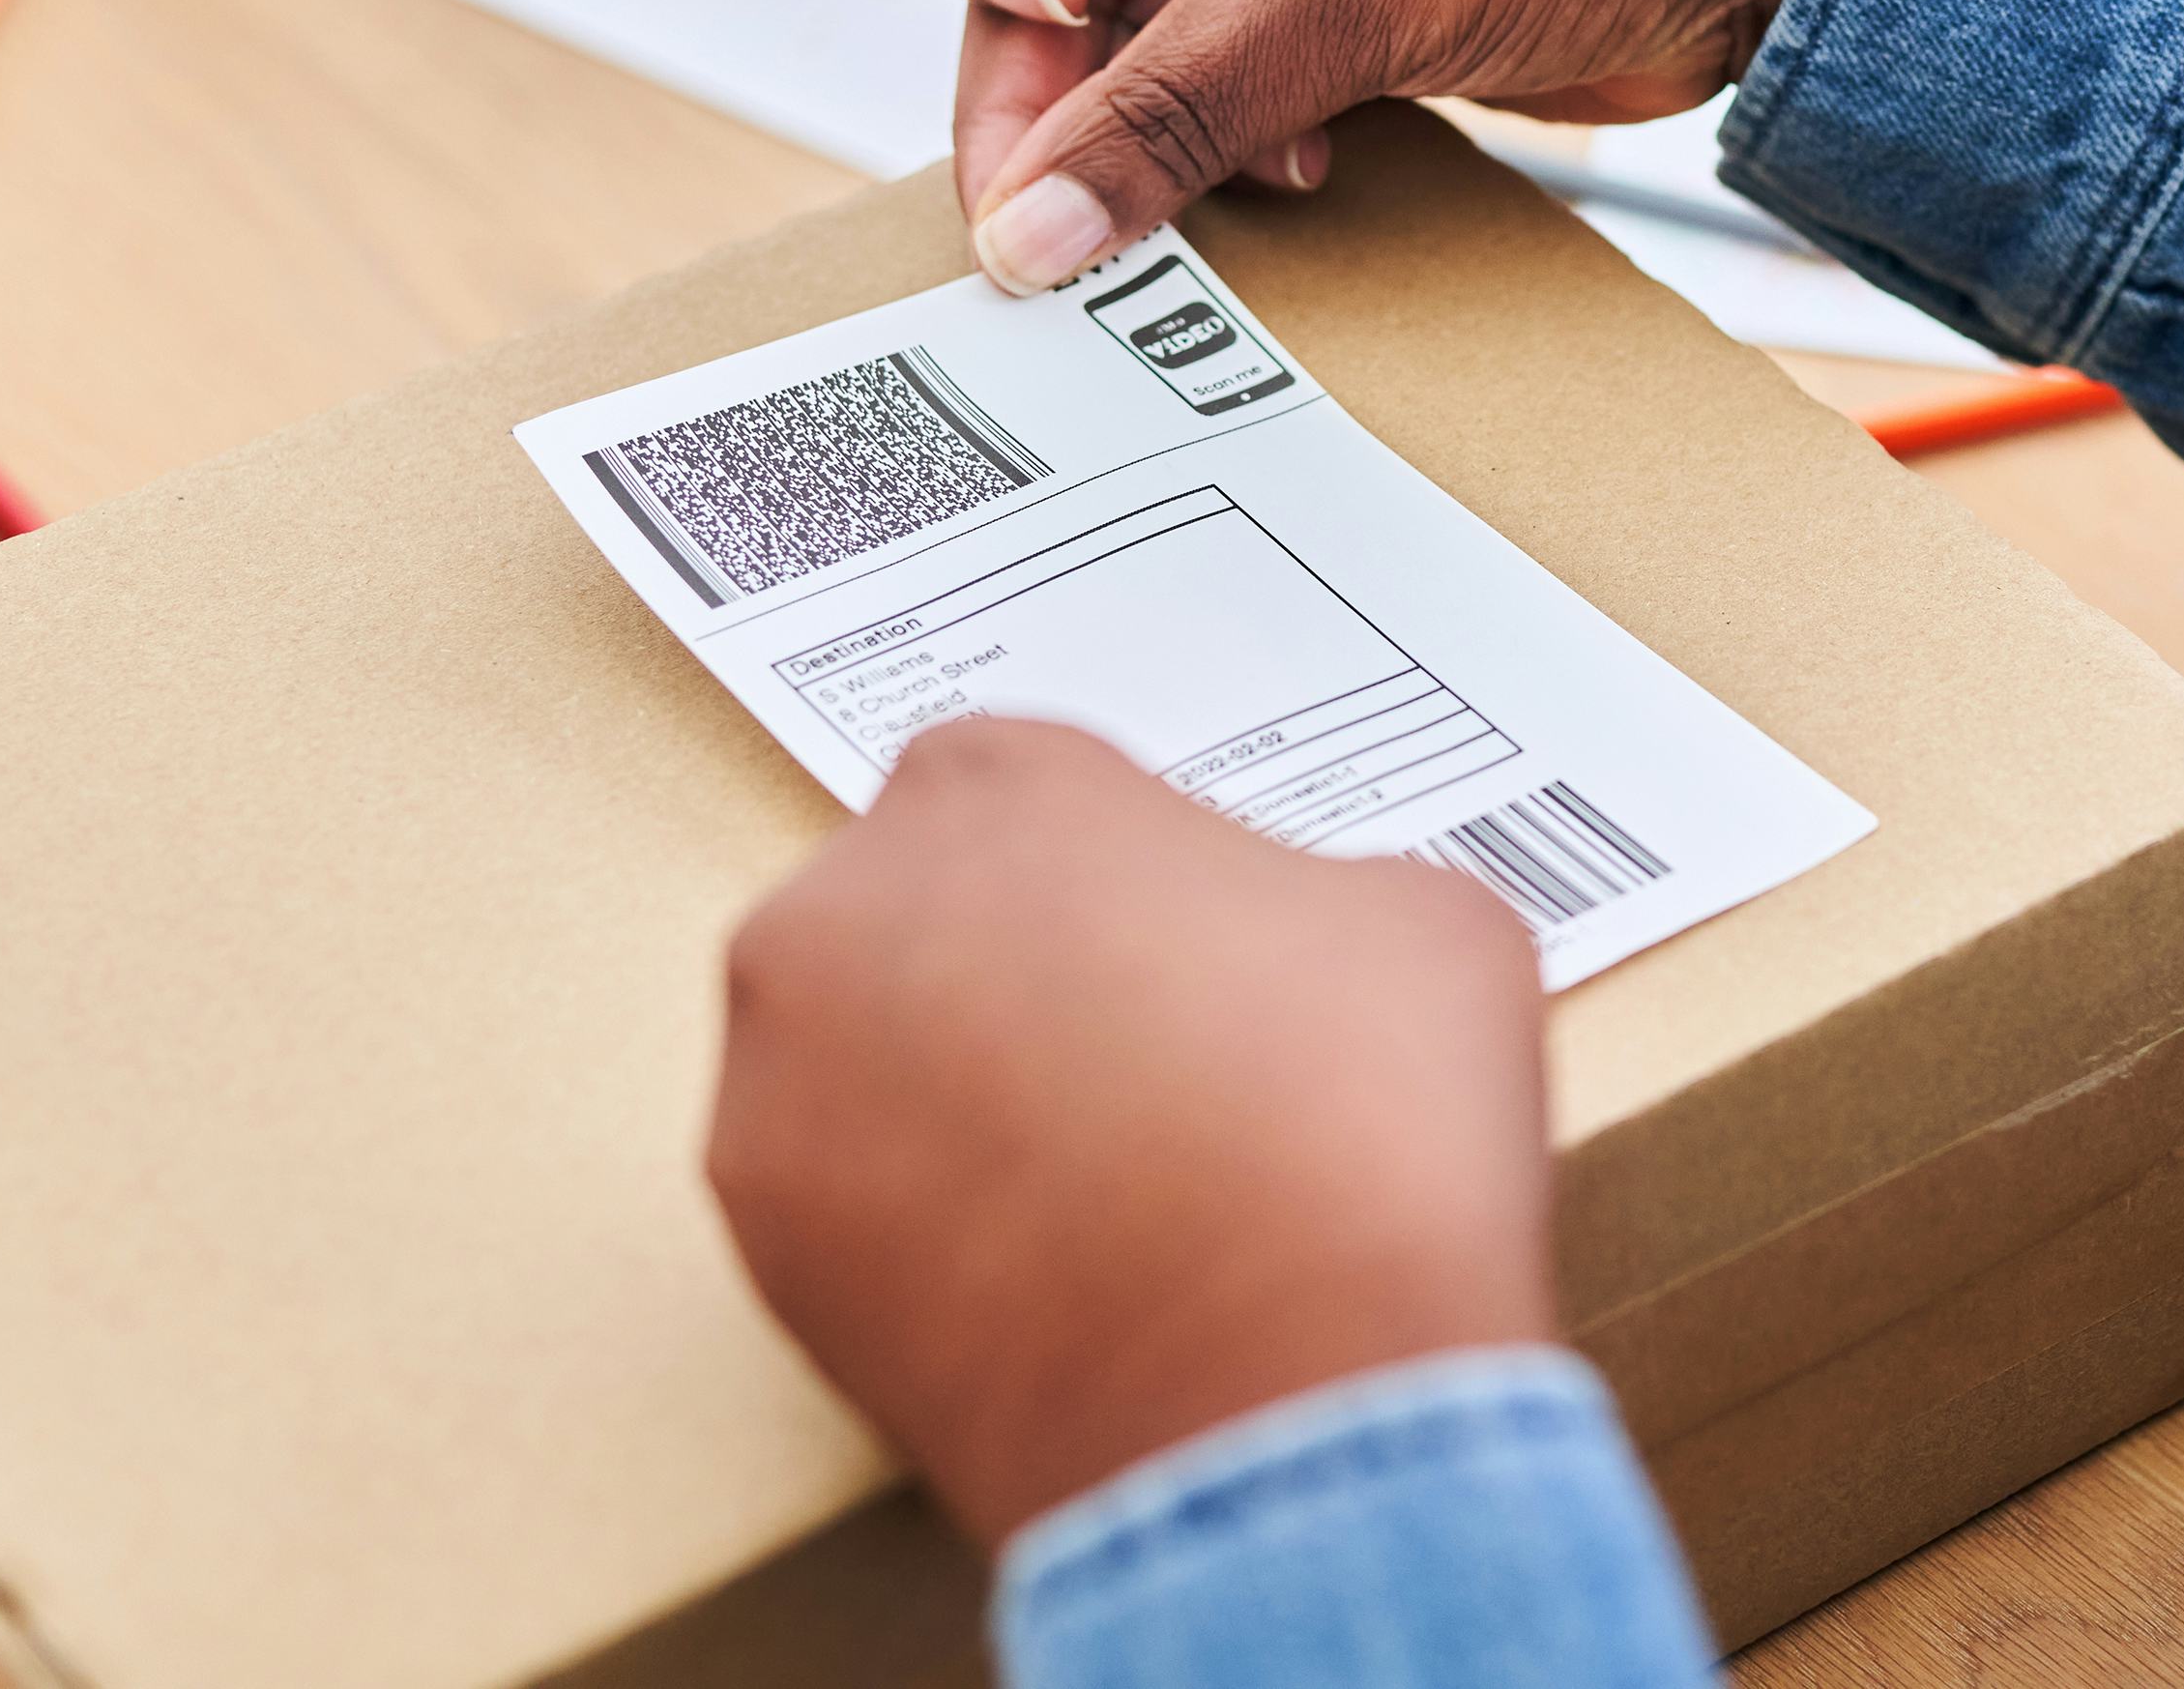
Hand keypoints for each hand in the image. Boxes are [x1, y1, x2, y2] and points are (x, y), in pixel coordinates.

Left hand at [705, 719, 1554, 1547]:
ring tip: (1108, 1202)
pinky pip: (848, 1216)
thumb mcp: (1421, 919)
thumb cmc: (1359, 1135)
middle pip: (930, 922)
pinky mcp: (762, 1253)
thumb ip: (1303, 891)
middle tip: (1151, 1079)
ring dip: (959, 1110)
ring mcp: (778, 1087)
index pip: (1042, 797)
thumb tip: (1276, 956)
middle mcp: (839, 911)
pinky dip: (929, 1242)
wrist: (1290, 1400)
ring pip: (869, 1069)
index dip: (1131, 882)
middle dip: (1023, 985)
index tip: (1190, 956)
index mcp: (992, 783)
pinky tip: (1053, 1287)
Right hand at [889, 0, 1869, 290]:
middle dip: (1045, 76)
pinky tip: (1307, 165)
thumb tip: (1021, 239)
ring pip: (1132, 24)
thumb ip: (1161, 115)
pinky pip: (1226, 67)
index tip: (1046, 5)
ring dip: (1147, 121)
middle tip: (1047, 224)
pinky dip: (1235, 130)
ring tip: (1199, 198)